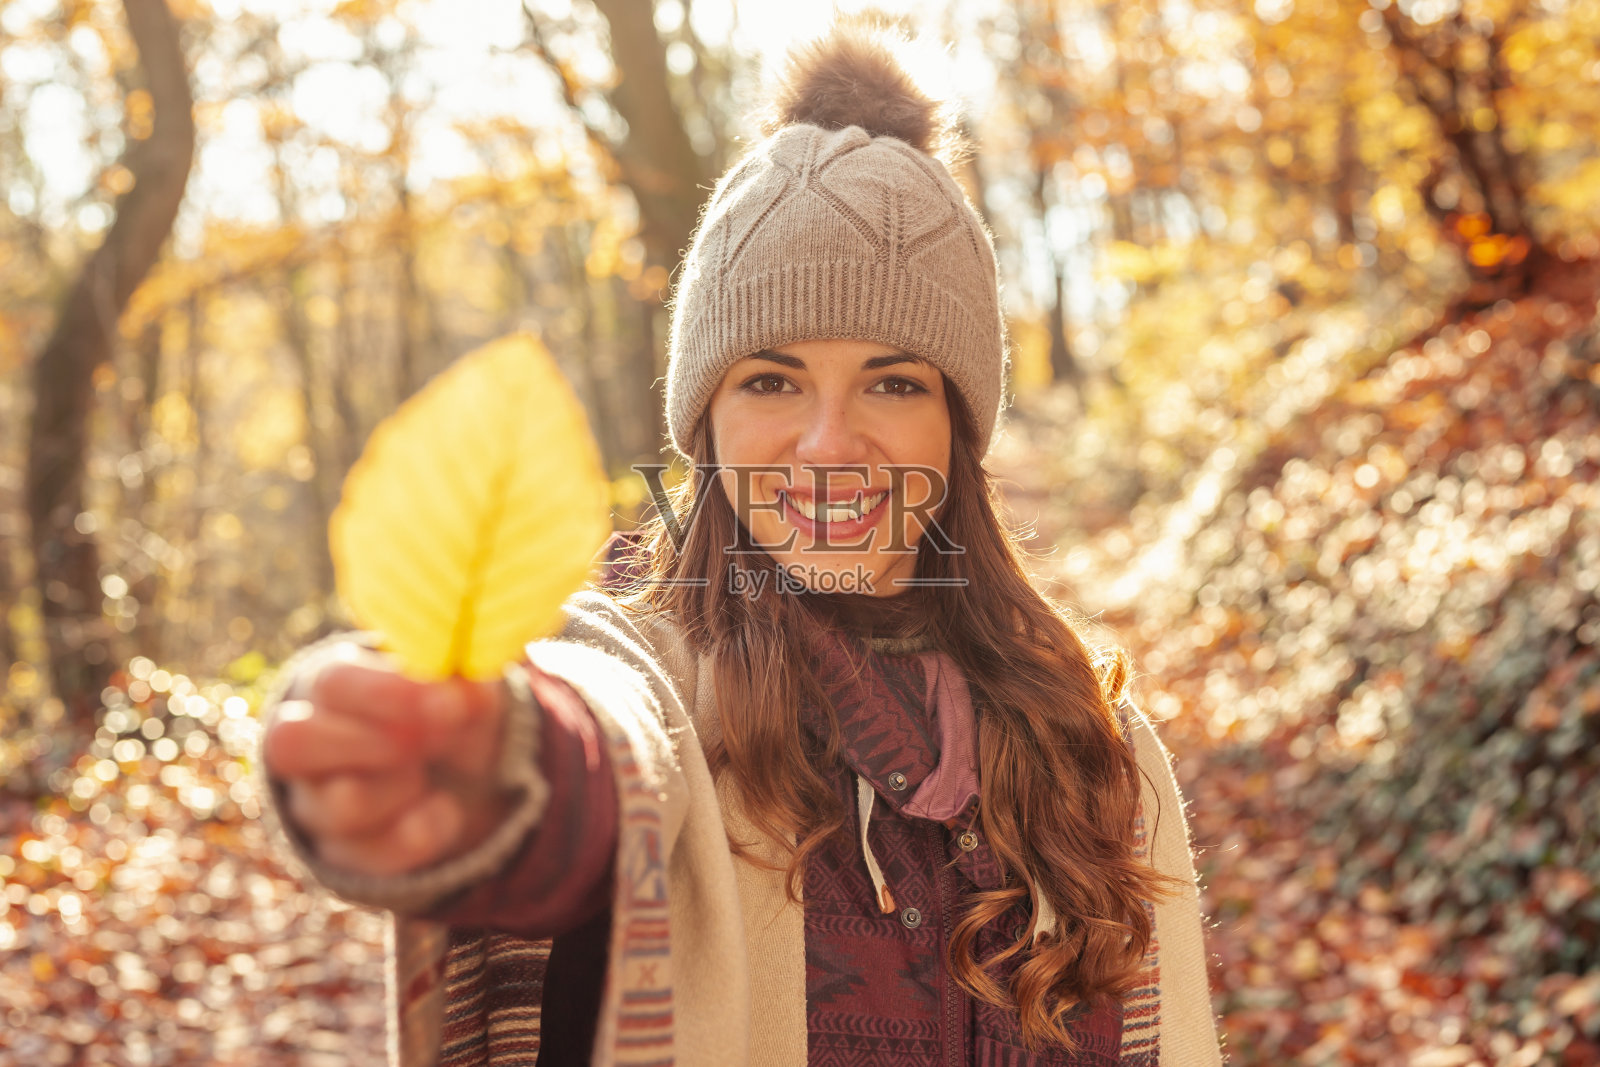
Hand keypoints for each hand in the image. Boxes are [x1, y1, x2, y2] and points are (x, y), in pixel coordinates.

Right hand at [262, 650, 512, 876]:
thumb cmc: (450, 721)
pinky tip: (445, 811)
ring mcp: (314, 803)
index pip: (332, 683)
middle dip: (368, 743)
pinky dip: (418, 836)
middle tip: (423, 743)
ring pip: (339, 807)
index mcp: (334, 686)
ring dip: (401, 790)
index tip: (444, 705)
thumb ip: (466, 694)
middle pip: (291, 743)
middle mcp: (307, 744)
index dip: (386, 693)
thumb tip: (455, 697)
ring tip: (428, 773)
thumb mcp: (469, 698)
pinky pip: (366, 856)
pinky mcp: (336, 853)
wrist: (463, 783)